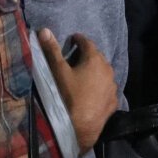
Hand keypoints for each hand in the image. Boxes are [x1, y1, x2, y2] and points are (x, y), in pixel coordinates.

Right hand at [37, 29, 117, 152]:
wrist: (80, 127)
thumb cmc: (68, 96)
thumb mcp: (58, 72)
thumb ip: (51, 50)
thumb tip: (44, 30)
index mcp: (94, 59)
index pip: (87, 42)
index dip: (79, 39)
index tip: (73, 39)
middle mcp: (107, 69)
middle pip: (97, 57)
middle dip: (87, 55)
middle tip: (75, 58)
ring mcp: (112, 86)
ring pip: (104, 73)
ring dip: (95, 71)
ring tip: (83, 75)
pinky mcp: (114, 100)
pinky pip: (106, 88)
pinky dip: (100, 86)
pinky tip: (92, 92)